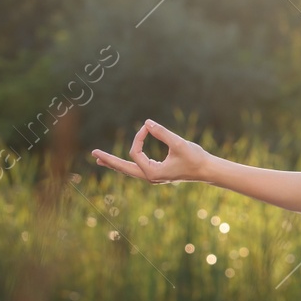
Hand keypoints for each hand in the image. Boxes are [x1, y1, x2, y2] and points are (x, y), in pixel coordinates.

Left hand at [92, 120, 210, 184]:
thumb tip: (146, 122)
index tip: (148, 127)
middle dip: (109, 160)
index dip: (139, 137)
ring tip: (100, 159)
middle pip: (123, 168)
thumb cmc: (195, 158)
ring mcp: (153, 176)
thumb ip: (162, 132)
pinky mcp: (157, 173)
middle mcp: (150, 177)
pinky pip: (136, 168)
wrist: (207, 170)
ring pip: (129, 169)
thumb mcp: (178, 143)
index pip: (136, 152)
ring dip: (115, 163)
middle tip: (93, 154)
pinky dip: (126, 163)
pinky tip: (119, 163)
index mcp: (152, 173)